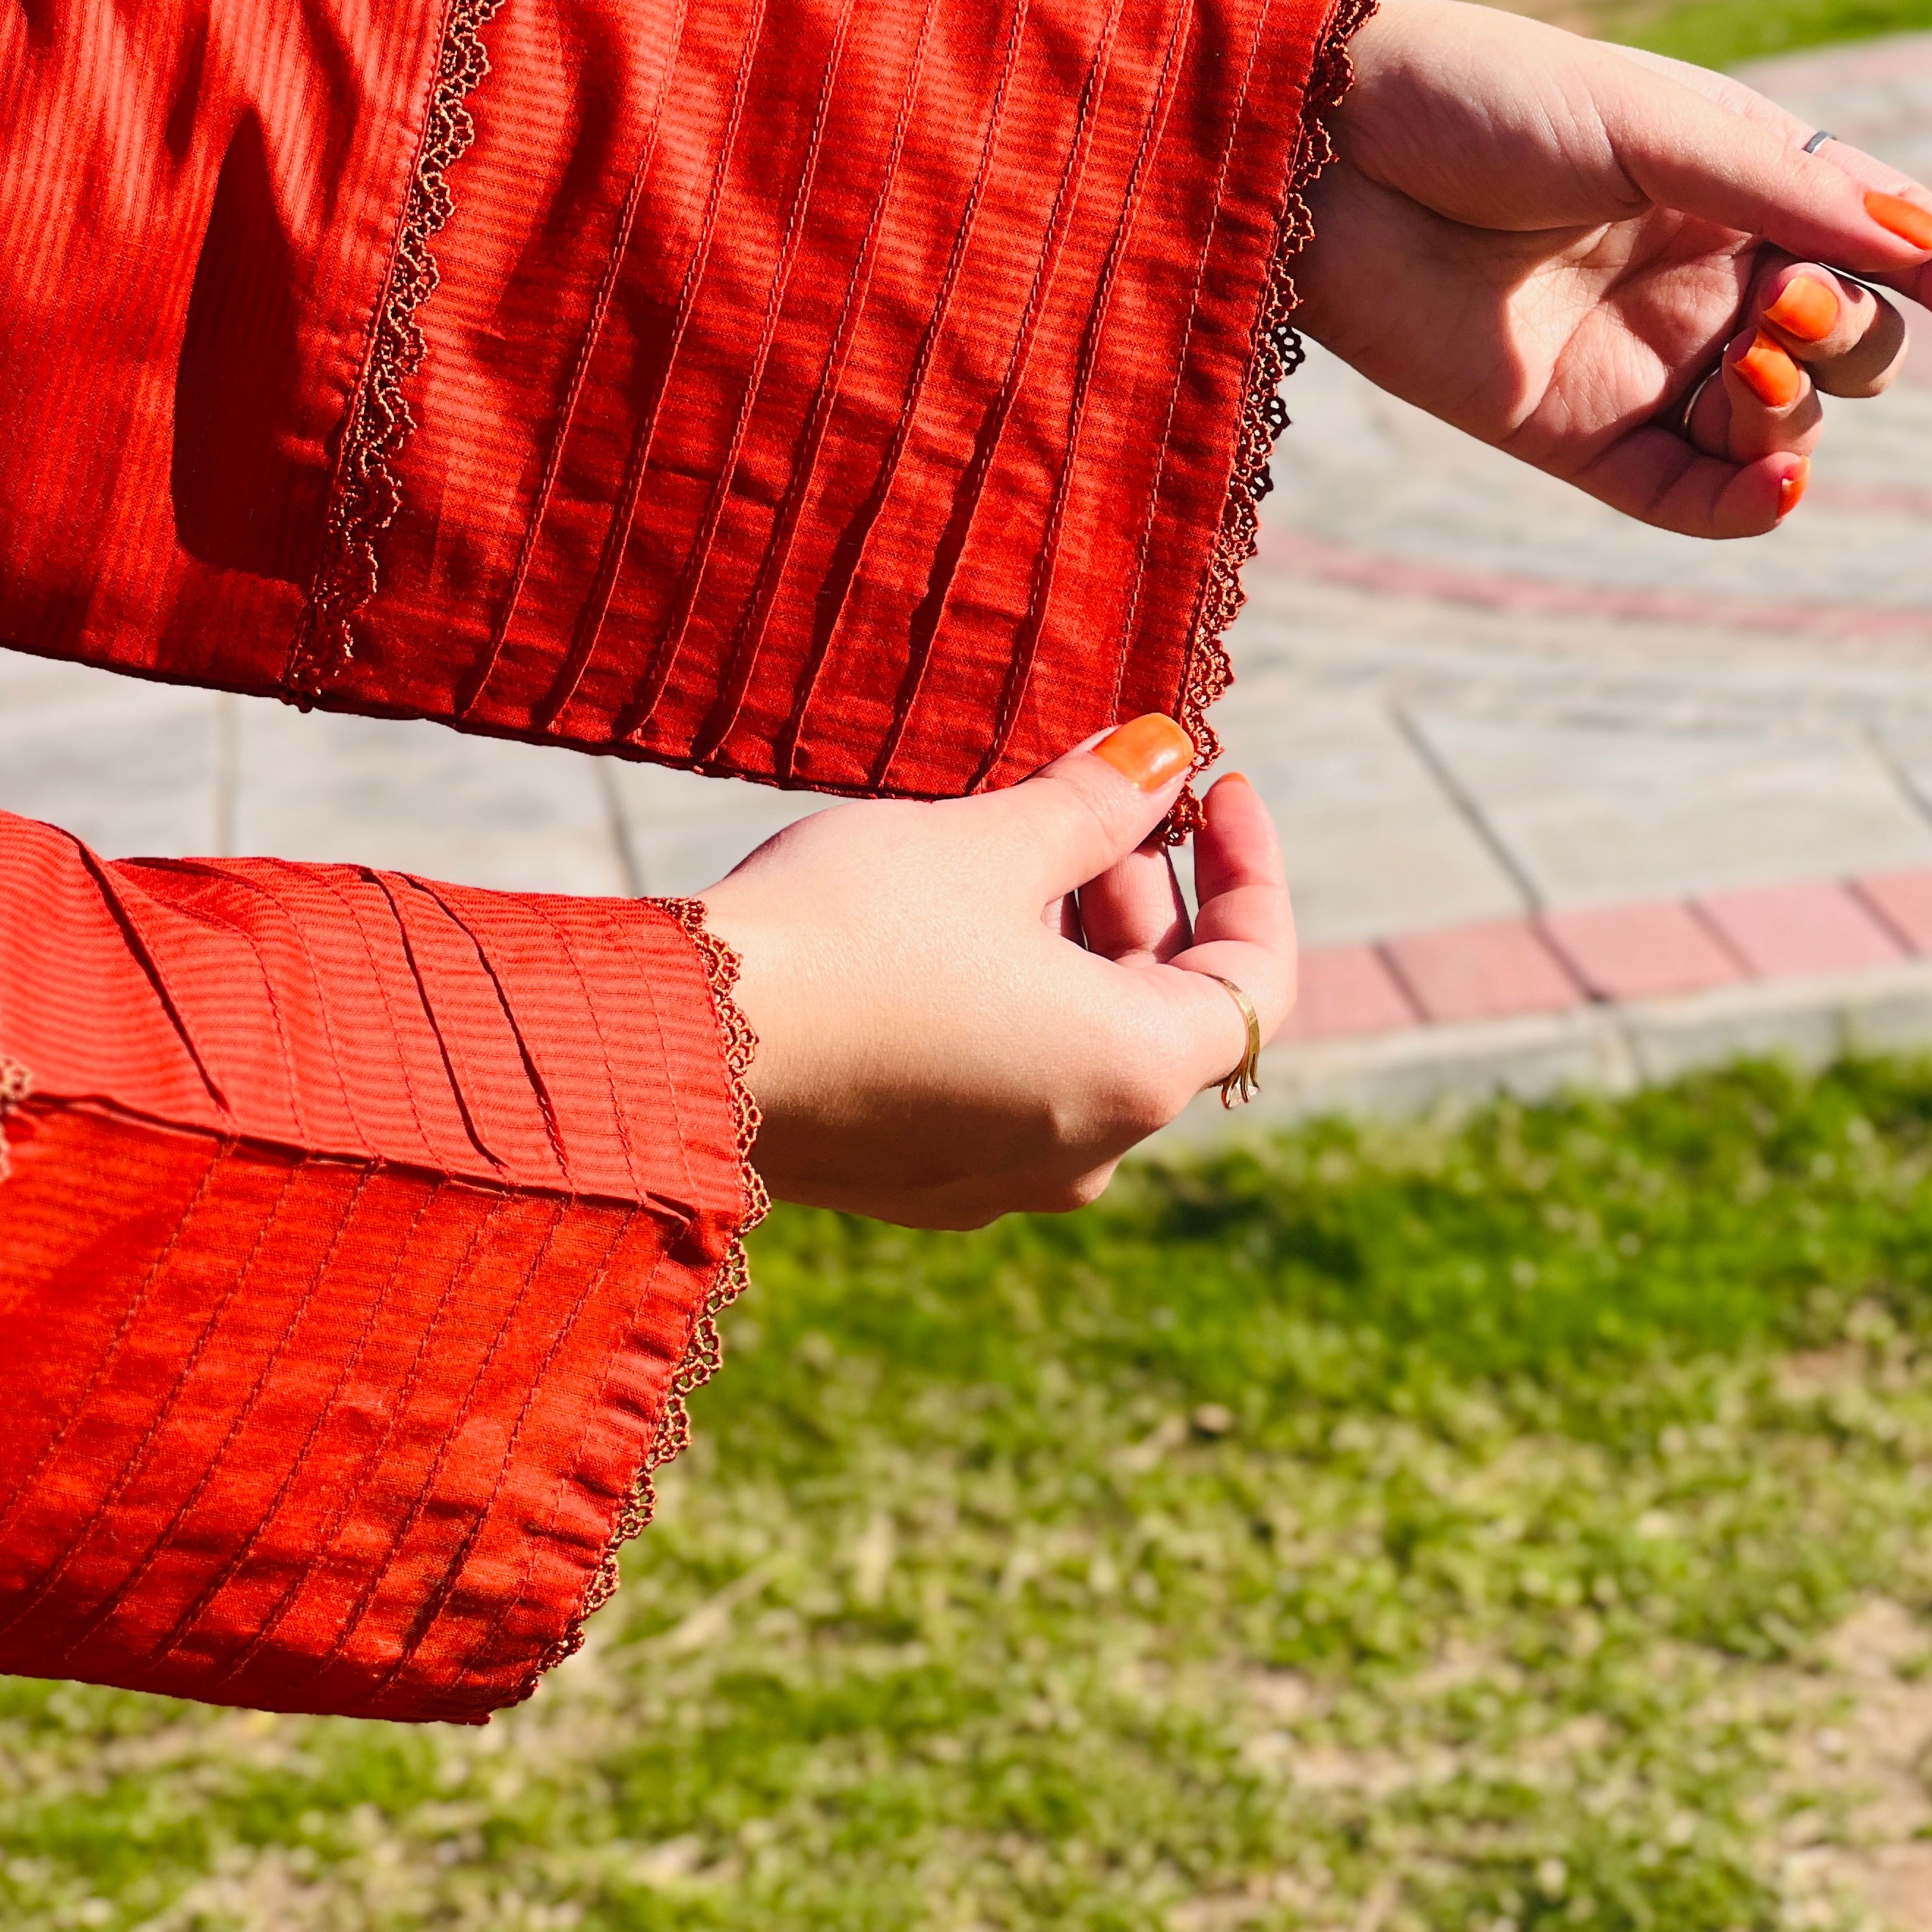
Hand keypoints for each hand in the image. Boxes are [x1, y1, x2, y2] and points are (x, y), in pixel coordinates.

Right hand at [700, 716, 1294, 1229]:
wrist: (678, 1048)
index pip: (1253, 978)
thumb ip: (1095, 803)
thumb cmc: (851, 936)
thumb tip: (1165, 754)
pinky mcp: (919, 1177)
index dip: (1251, 869)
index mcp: (1134, 1074)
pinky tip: (948, 918)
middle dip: (1142, 888)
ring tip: (1008, 839)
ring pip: (1081, 1040)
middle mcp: (1086, 1151)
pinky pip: (1008, 1077)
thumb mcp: (989, 844)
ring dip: (1071, 937)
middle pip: (1165, 1007)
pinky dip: (1013, 995)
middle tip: (1090, 792)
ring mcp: (998, 1176)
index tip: (1217, 784)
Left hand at [1302, 0, 1931, 537]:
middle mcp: (1694, 271)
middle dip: (1845, 338)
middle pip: (1840, 342)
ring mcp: (1637, 356)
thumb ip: (1788, 191)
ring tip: (1753, 371)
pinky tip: (1777, 483)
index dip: (1924, 266)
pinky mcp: (1571, 432)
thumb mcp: (1647, 126)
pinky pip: (1689, 493)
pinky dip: (1746, 502)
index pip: (1863, 237)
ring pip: (1779, 424)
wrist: (1317, 158)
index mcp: (1725, 178)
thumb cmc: (1476, 102)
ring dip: (1797, 413)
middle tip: (1782, 310)